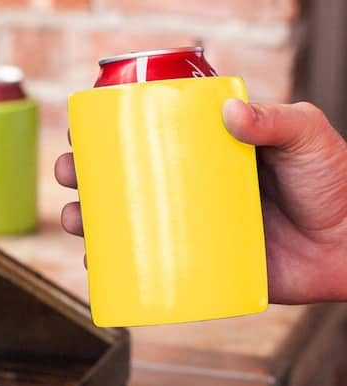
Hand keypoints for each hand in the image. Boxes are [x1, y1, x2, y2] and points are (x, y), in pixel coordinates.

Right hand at [54, 101, 346, 302]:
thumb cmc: (333, 185)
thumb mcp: (307, 137)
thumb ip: (277, 118)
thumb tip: (230, 112)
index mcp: (203, 155)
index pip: (146, 140)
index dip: (107, 136)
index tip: (82, 133)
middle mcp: (188, 191)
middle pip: (123, 183)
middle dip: (83, 179)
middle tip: (68, 176)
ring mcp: (188, 229)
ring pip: (125, 226)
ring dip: (87, 222)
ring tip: (73, 220)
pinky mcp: (197, 265)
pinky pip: (146, 268)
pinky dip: (116, 269)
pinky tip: (96, 265)